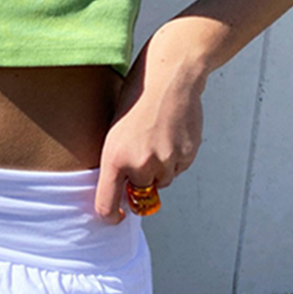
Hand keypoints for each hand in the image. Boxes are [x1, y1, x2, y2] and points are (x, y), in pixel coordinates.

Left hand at [95, 31, 207, 223]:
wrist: (170, 77)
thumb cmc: (136, 101)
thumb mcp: (113, 132)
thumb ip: (116, 164)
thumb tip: (122, 193)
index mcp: (114, 159)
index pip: (107, 205)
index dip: (111, 216)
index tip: (117, 216)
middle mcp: (139, 165)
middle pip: (140, 194)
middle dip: (140, 182)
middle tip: (142, 153)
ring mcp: (164, 162)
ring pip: (162, 182)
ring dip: (159, 170)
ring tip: (156, 138)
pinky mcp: (186, 156)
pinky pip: (178, 169)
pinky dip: (175, 159)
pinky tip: (171, 134)